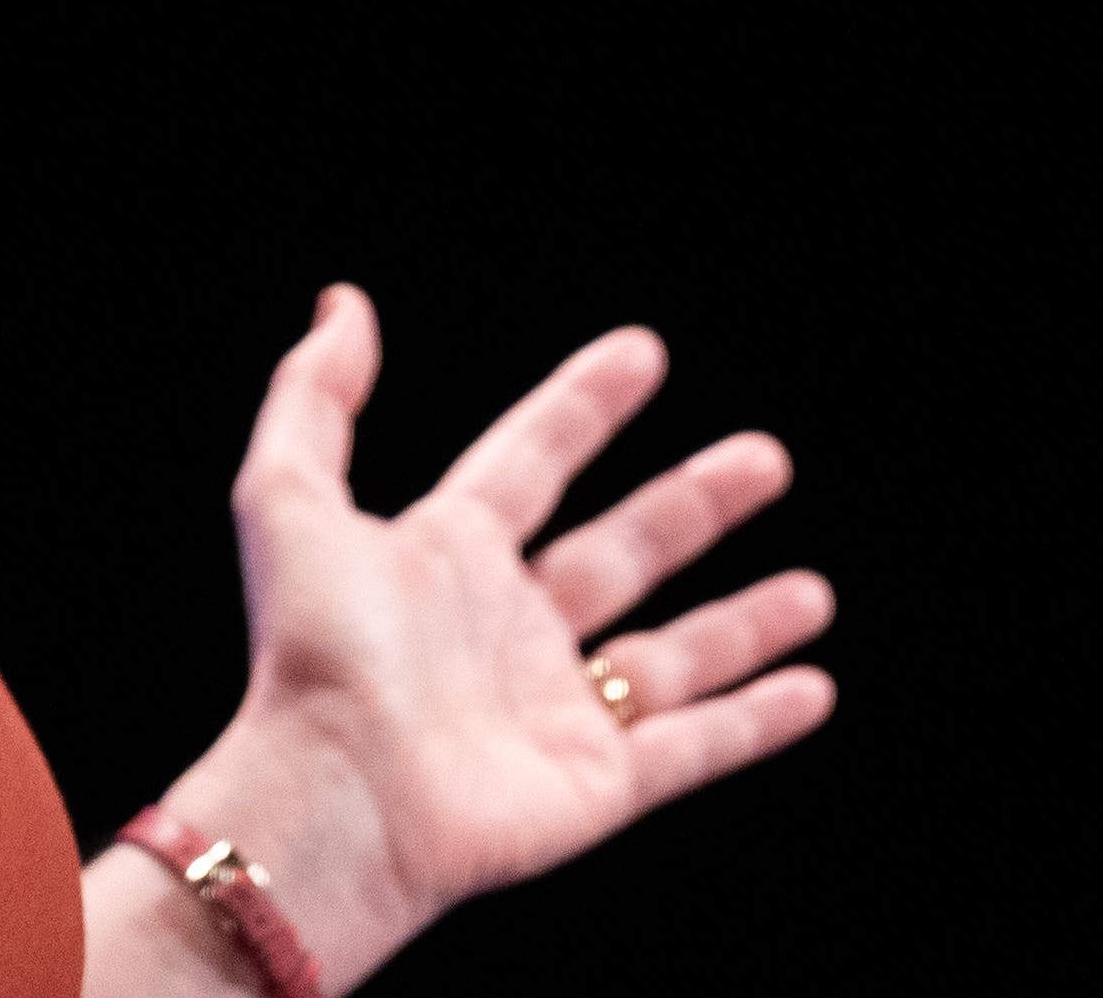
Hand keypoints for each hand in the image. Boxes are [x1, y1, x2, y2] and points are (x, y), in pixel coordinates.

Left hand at [181, 288, 832, 980]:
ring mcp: (556, 710)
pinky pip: (694, 746)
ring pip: (672, 656)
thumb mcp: (288, 499)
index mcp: (446, 558)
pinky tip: (814, 689)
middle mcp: (509, 630)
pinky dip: (756, 720)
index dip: (583, 405)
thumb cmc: (311, 654)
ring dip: (744, 622)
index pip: (531, 461)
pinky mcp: (596, 786)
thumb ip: (313, 396)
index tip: (642, 352)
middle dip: (694, 503)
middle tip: (767, 458)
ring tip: (814, 591)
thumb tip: (344, 304)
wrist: (336, 798)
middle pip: (622, 551)